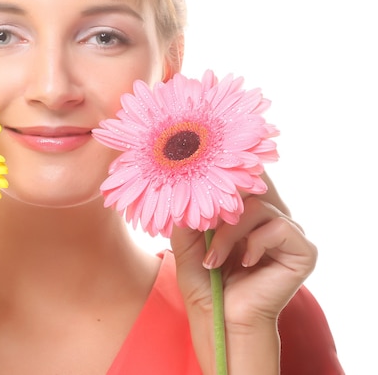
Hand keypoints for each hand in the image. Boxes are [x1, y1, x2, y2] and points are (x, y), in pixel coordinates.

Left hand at [170, 173, 316, 372]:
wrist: (220, 318)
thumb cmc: (204, 282)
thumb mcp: (187, 240)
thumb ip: (189, 211)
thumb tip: (188, 183)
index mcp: (248, 213)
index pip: (246, 178)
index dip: (228, 173)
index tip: (203, 170)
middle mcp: (271, 219)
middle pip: (254, 184)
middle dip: (224, 200)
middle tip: (203, 219)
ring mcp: (289, 234)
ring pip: (259, 206)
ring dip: (229, 233)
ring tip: (213, 260)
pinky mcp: (303, 251)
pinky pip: (279, 227)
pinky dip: (255, 243)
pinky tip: (245, 264)